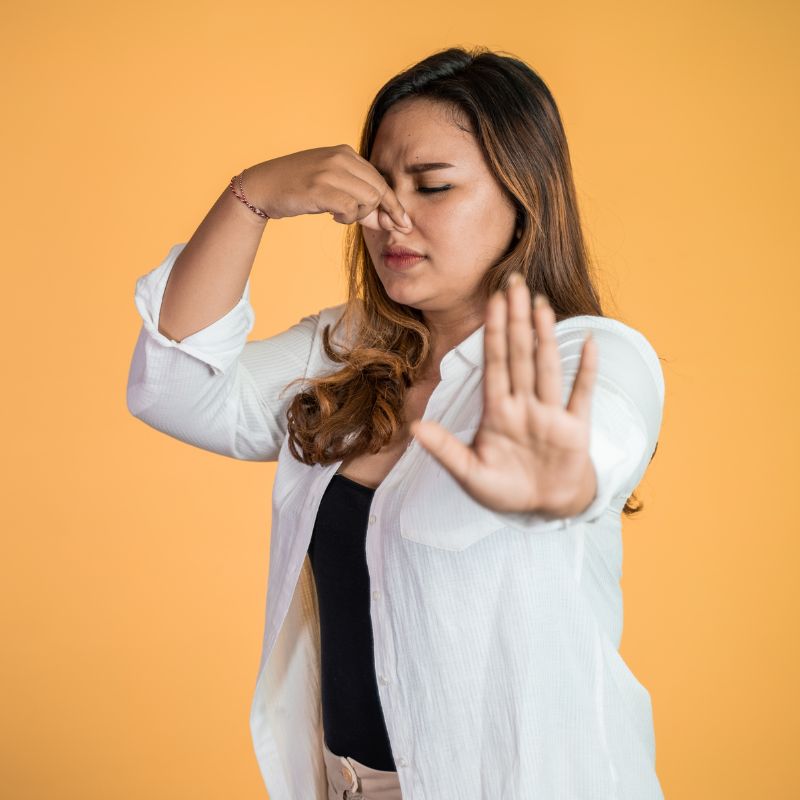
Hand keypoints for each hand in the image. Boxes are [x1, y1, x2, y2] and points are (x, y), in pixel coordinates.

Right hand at [247, 145, 412, 231]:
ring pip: (368, 200)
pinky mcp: (320, 188)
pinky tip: (332, 216)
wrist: (263, 186)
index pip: (380, 180)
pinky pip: (351, 209)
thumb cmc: (298, 189)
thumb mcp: (331, 188)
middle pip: (379, 191)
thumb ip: (359, 200)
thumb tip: (387, 221)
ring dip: (359, 216)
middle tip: (370, 225)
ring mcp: (330, 171)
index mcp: (346, 153)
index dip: (394, 205)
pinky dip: (347, 218)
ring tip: (340, 215)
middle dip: (381, 214)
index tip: (403, 224)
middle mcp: (340, 158)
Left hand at [409, 273, 598, 517]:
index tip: (492, 300)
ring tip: (541, 304)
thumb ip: (445, 450)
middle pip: (519, 355)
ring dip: (544, 336)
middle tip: (514, 282)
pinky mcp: (575, 428)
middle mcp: (524, 405)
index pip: (494, 363)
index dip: (492, 331)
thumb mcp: (470, 474)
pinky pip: (581, 394)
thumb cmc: (505, 490)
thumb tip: (415, 427)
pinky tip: (587, 341)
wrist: (543, 508)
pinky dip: (586, 370)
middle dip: (516, 320)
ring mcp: (550, 414)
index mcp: (498, 412)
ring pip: (547, 367)